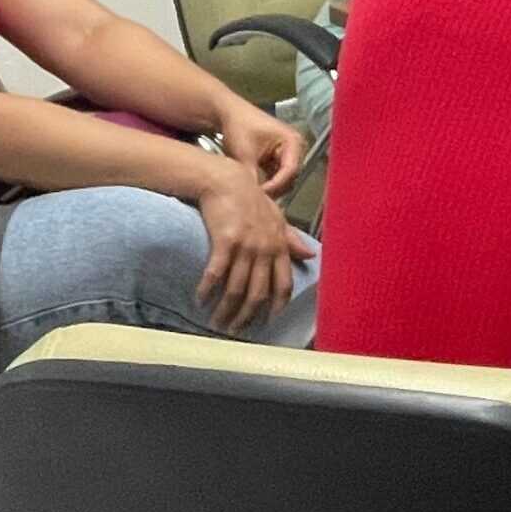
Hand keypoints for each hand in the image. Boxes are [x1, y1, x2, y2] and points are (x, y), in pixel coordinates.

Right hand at [191, 161, 313, 334]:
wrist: (227, 180)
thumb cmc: (251, 199)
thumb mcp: (277, 218)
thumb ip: (291, 239)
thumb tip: (311, 254)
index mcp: (280, 246)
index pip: (284, 284)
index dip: (277, 306)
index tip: (268, 322)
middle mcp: (266, 249)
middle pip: (258, 293)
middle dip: (247, 316)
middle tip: (235, 331)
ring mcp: (246, 246)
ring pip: (237, 288)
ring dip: (226, 310)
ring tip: (216, 323)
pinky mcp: (225, 241)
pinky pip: (216, 273)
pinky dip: (207, 289)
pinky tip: (199, 300)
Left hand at [218, 103, 305, 196]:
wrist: (229, 114)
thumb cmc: (238, 128)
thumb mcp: (244, 154)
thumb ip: (251, 177)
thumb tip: (253, 198)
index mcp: (292, 141)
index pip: (289, 170)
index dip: (276, 185)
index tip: (260, 194)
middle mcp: (296, 147)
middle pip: (291, 175)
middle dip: (275, 187)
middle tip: (258, 198)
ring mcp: (289, 152)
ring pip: (285, 177)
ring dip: (273, 186)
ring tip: (257, 195)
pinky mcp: (280, 157)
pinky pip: (279, 175)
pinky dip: (269, 181)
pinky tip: (257, 189)